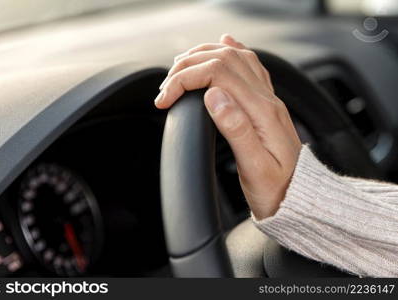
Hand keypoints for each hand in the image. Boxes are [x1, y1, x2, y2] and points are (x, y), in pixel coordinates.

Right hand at [155, 34, 301, 219]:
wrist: (299, 197)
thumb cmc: (275, 188)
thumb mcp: (255, 168)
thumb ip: (236, 129)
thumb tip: (213, 96)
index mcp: (263, 112)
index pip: (218, 75)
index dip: (186, 79)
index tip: (165, 98)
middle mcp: (267, 99)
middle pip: (225, 59)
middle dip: (189, 65)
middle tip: (166, 87)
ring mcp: (268, 99)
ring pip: (236, 58)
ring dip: (205, 55)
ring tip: (182, 66)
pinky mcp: (265, 104)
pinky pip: (251, 67)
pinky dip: (234, 51)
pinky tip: (226, 44)